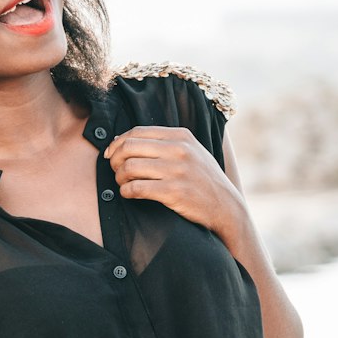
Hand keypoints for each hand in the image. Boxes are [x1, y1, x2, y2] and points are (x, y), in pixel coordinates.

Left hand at [104, 125, 239, 236]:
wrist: (226, 206)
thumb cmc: (203, 179)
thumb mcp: (191, 152)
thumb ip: (165, 144)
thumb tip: (124, 141)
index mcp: (181, 136)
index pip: (137, 131)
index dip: (118, 143)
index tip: (111, 154)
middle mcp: (179, 150)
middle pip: (129, 147)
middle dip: (115, 160)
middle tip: (115, 171)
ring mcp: (177, 171)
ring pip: (129, 167)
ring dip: (119, 177)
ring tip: (123, 184)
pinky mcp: (174, 192)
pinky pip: (137, 188)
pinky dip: (126, 191)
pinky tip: (129, 194)